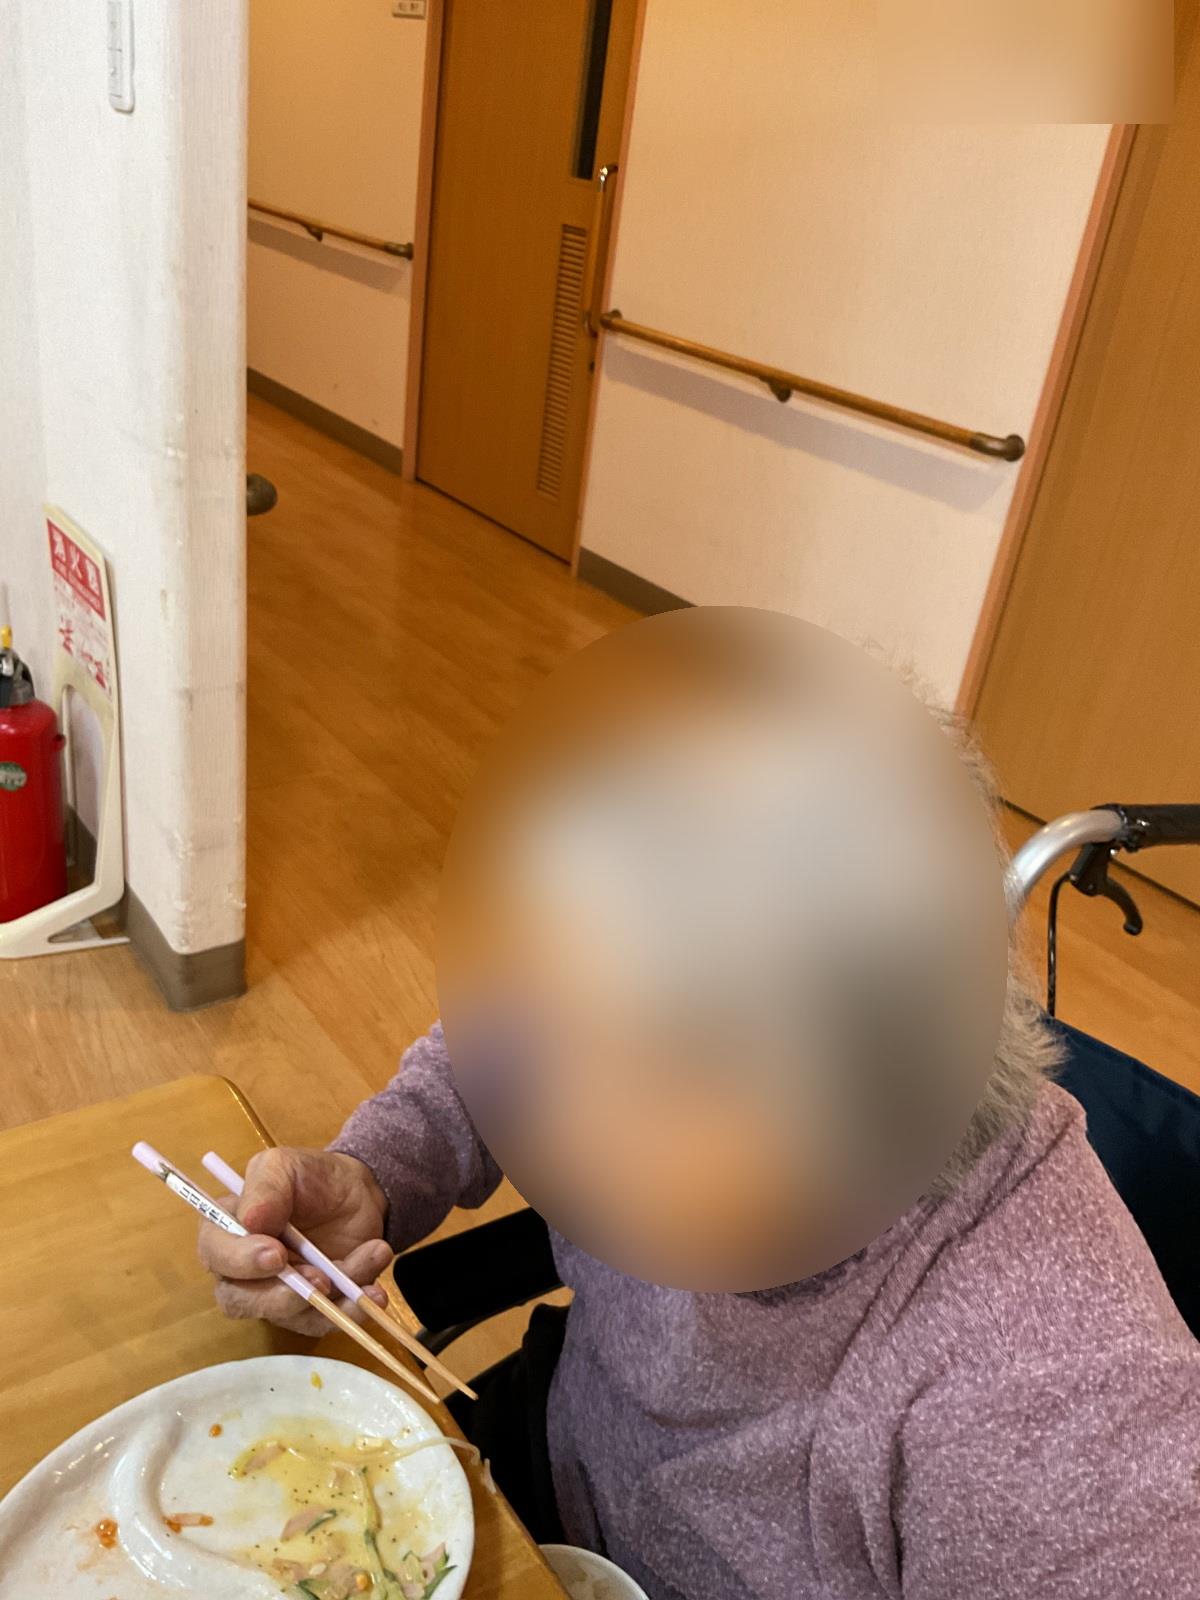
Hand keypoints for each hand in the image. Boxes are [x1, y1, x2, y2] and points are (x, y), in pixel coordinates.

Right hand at [198, 1147, 391, 1335]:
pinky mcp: (311, 1310)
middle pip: (241, 1301)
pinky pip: (323, 1322)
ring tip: (367, 1259)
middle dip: (281, 1296)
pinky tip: (375, 1293)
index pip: (216, 1256)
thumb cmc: (311, 1177)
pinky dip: (351, 1310)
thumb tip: (249, 1220)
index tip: (276, 1253)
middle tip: (321, 1278)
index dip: (241, 1261)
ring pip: (289, 1316)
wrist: (359, 1193)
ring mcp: (277, 1295)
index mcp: (227, 1231)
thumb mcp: (285, 1165)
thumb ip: (265, 1186)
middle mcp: (244, 1272)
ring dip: (328, 1298)